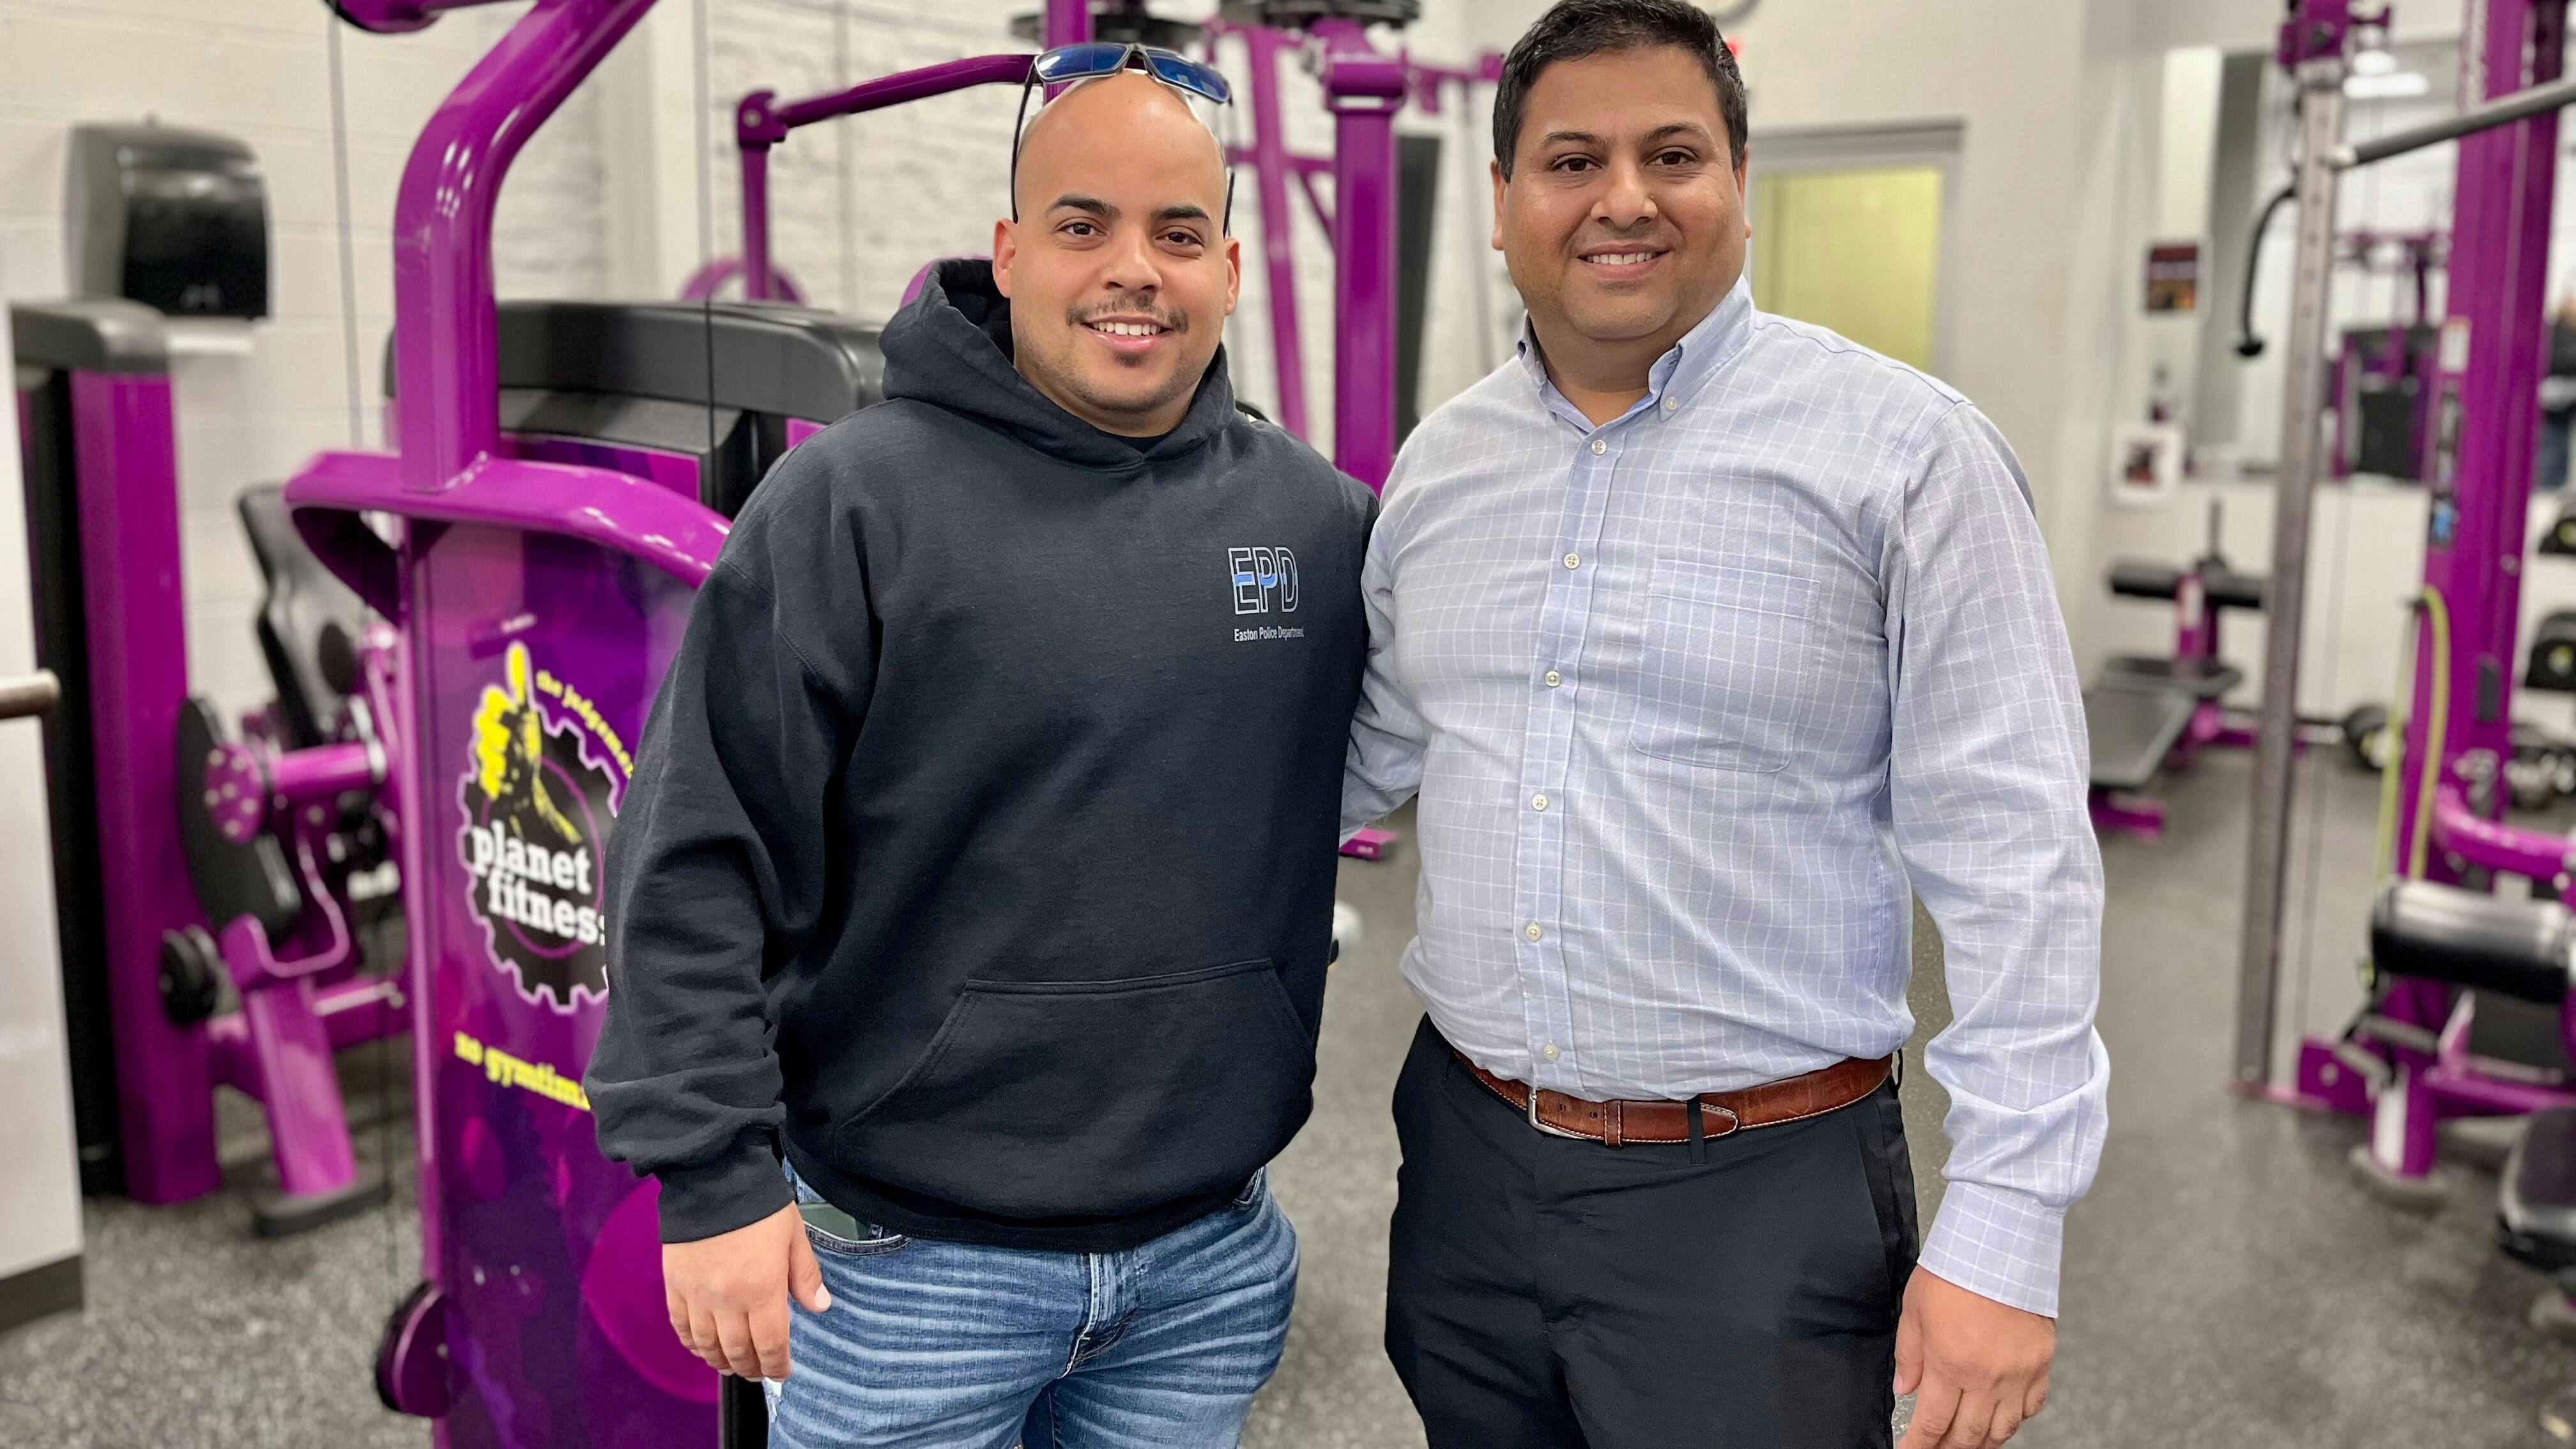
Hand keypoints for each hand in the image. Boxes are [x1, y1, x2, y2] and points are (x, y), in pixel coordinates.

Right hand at [665, 1203, 830, 1379]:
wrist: (712, 1177)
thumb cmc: (760, 1206)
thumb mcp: (794, 1236)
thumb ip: (805, 1275)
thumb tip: (820, 1306)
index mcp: (762, 1290)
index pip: (770, 1344)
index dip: (777, 1365)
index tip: (782, 1373)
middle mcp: (727, 1300)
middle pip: (737, 1351)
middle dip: (750, 1368)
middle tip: (759, 1372)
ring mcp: (697, 1295)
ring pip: (706, 1345)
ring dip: (721, 1361)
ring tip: (732, 1366)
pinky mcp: (675, 1285)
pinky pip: (680, 1326)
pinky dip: (692, 1343)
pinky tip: (702, 1347)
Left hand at [1894, 1268, 2053, 1448]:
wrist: (2001, 1244)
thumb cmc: (1956, 1269)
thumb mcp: (1915, 1310)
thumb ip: (1909, 1355)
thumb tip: (1906, 1388)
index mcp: (1950, 1364)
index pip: (1932, 1422)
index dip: (1919, 1445)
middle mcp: (1986, 1376)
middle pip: (1967, 1434)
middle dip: (1948, 1448)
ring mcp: (2018, 1373)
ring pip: (2002, 1429)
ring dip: (1982, 1441)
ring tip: (1967, 1443)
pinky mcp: (2041, 1363)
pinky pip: (2031, 1407)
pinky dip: (2016, 1419)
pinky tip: (2002, 1418)